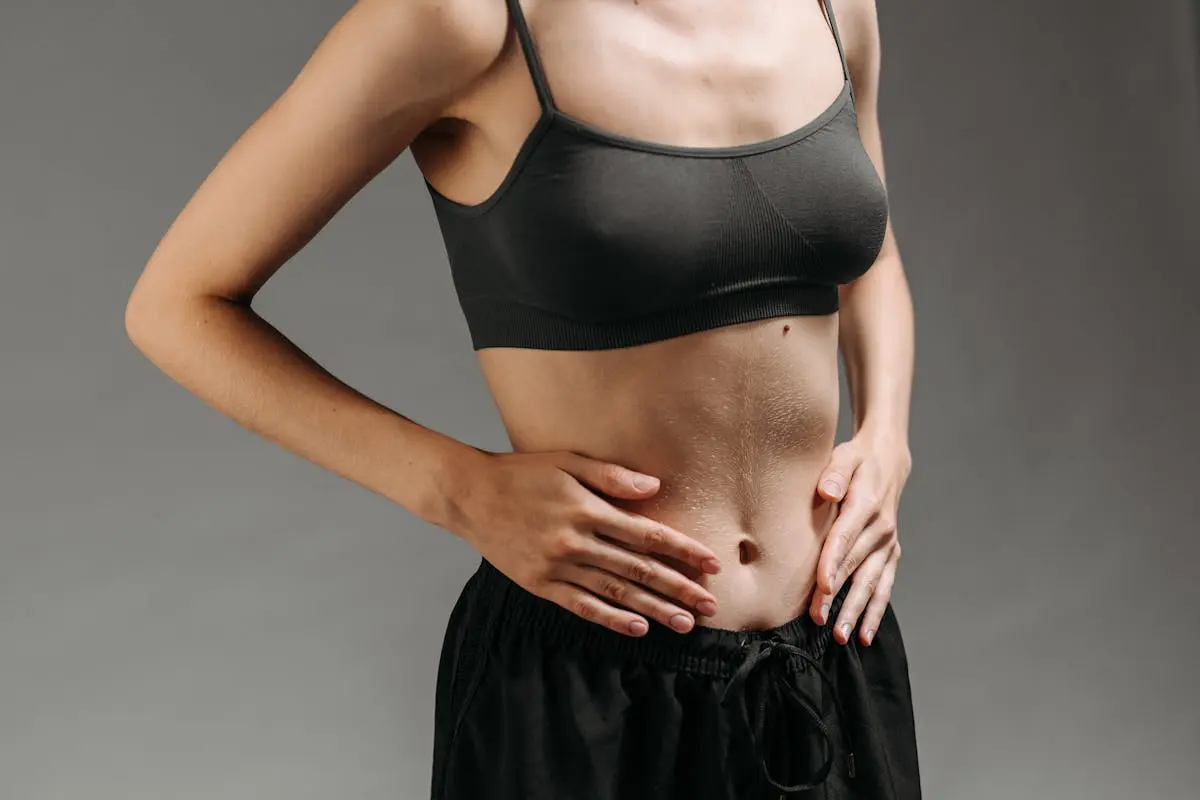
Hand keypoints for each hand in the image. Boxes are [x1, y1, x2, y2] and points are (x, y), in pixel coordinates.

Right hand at [446, 449, 721, 636]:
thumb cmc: (522, 473)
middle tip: (710, 605)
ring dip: (653, 609)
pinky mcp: (540, 584)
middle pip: (638, 568)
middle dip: (678, 587)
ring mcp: (556, 566)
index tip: (710, 564)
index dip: (682, 551)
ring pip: (615, 592)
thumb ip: (611, 476)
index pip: (646, 534)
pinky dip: (610, 619)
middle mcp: (575, 541)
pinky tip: (637, 628)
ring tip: (684, 623)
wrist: (469, 495)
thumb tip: (655, 488)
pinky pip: (581, 605)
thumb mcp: (567, 461)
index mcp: (586, 509)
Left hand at [809, 432, 910, 645]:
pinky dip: (876, 611)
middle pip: (854, 567)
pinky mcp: (890, 553)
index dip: (833, 562)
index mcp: (865, 506)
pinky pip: (884, 586)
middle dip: (837, 596)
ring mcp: (887, 543)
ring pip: (871, 583)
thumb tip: (826, 491)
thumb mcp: (844, 456)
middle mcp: (881, 529)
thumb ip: (833, 473)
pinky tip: (865, 634)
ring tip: (842, 636)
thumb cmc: (856, 460)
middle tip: (819, 620)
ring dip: (857, 611)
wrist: (888, 460)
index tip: (822, 585)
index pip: (845, 538)